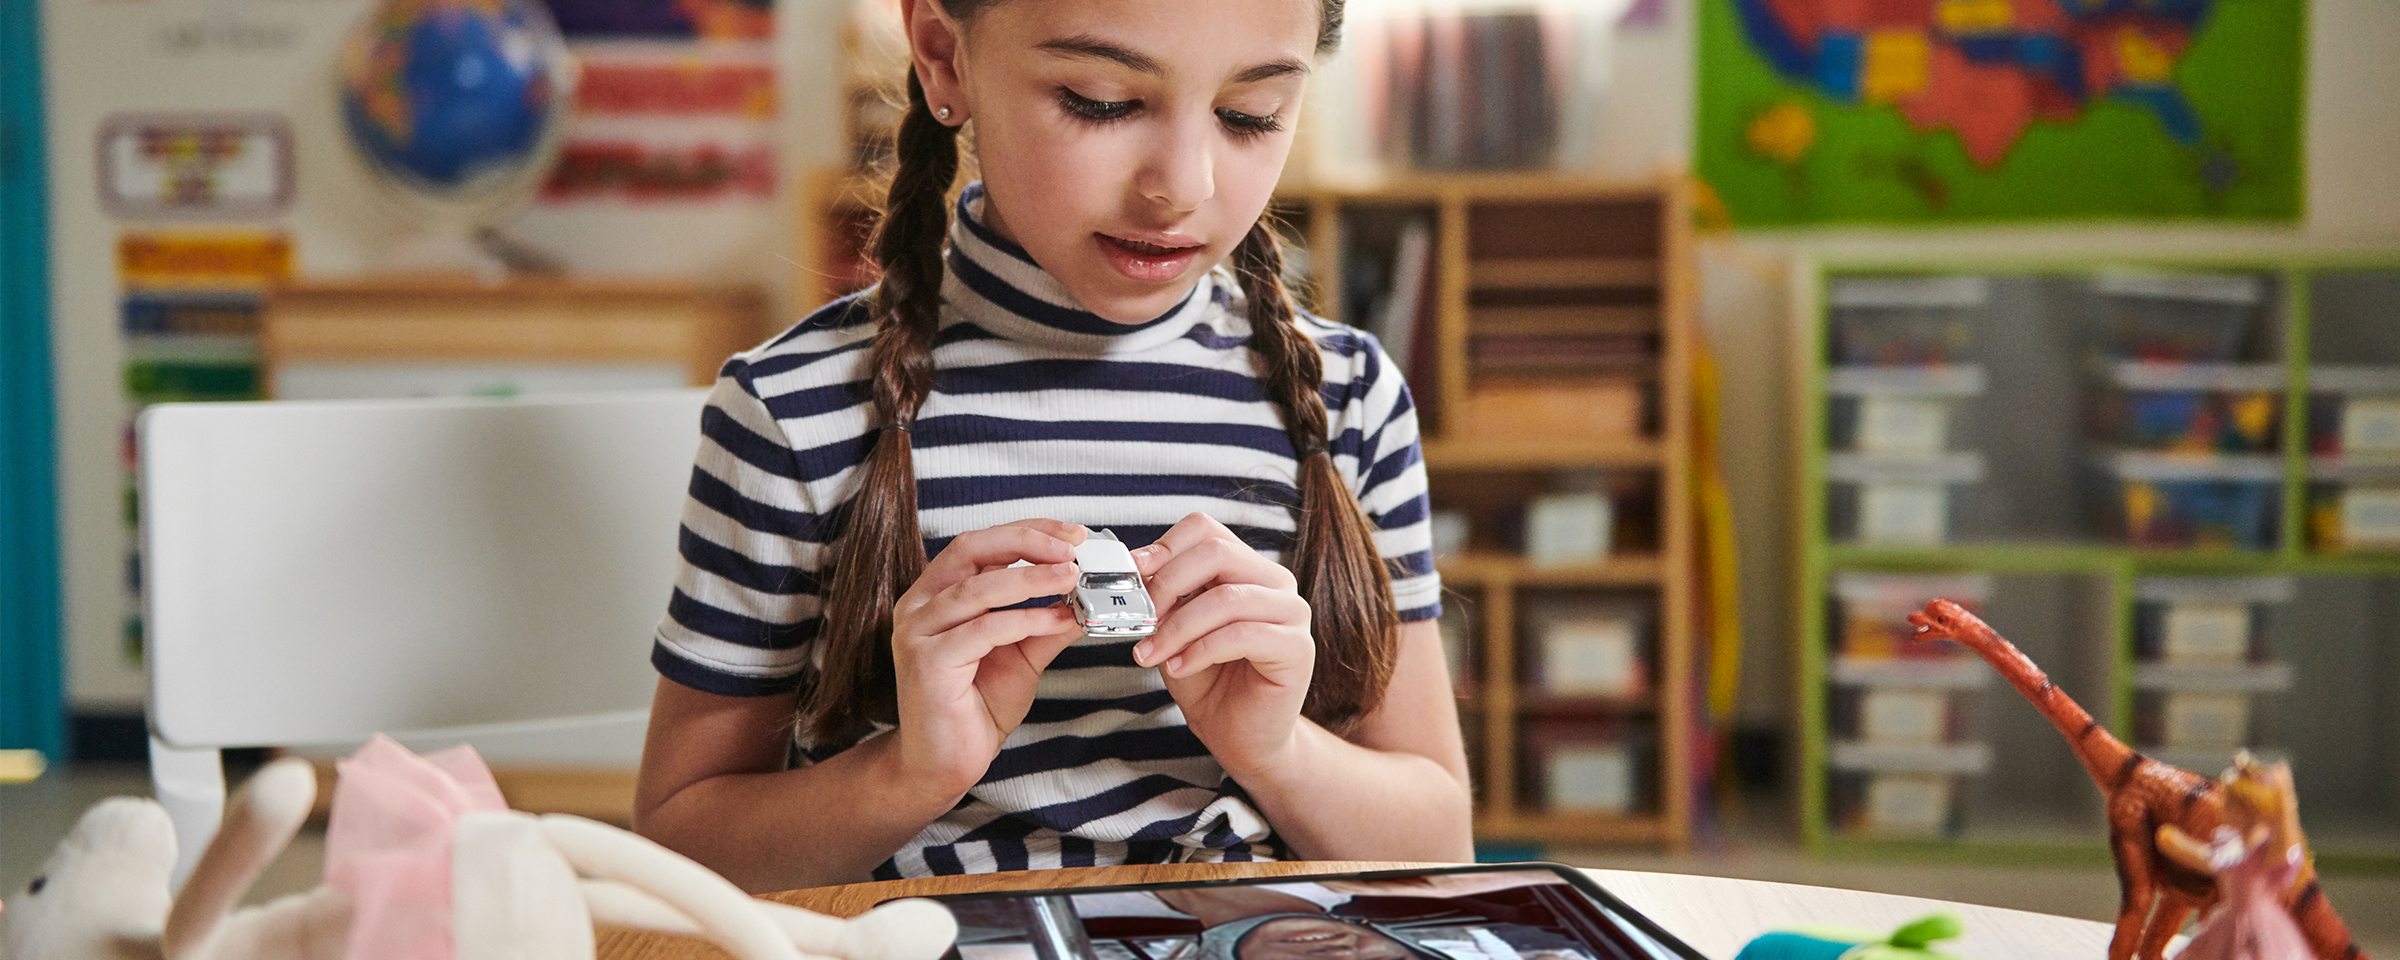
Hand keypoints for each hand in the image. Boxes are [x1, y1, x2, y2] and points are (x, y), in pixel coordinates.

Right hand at [889, 519, 1087, 797]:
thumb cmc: (977, 706)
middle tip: (1072, 547)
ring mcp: (917, 633)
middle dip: (1027, 542)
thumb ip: (1048, 621)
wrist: (947, 763)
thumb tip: (1089, 592)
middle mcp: (919, 606)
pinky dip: (1025, 620)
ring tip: (1072, 577)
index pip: (979, 544)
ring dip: (1032, 579)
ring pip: (978, 590)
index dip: (1026, 532)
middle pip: (972, 550)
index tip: (1071, 534)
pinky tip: (1056, 620)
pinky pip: (983, 630)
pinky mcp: (926, 662)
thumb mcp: (1022, 655)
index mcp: (936, 594)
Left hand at [1129, 512, 1314, 778]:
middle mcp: (1274, 582)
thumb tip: (1135, 570)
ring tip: (1151, 653)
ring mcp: (1292, 613)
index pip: (1206, 530)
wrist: (1241, 738)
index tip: (1133, 573)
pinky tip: (1179, 668)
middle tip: (1140, 618)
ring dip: (1178, 627)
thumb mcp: (1176, 630)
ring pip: (1226, 598)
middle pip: (1216, 553)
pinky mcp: (1298, 648)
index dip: (1165, 547)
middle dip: (1167, 584)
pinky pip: (1241, 635)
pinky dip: (1200, 650)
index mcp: (1245, 568)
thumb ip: (1165, 599)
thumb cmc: (1210, 682)